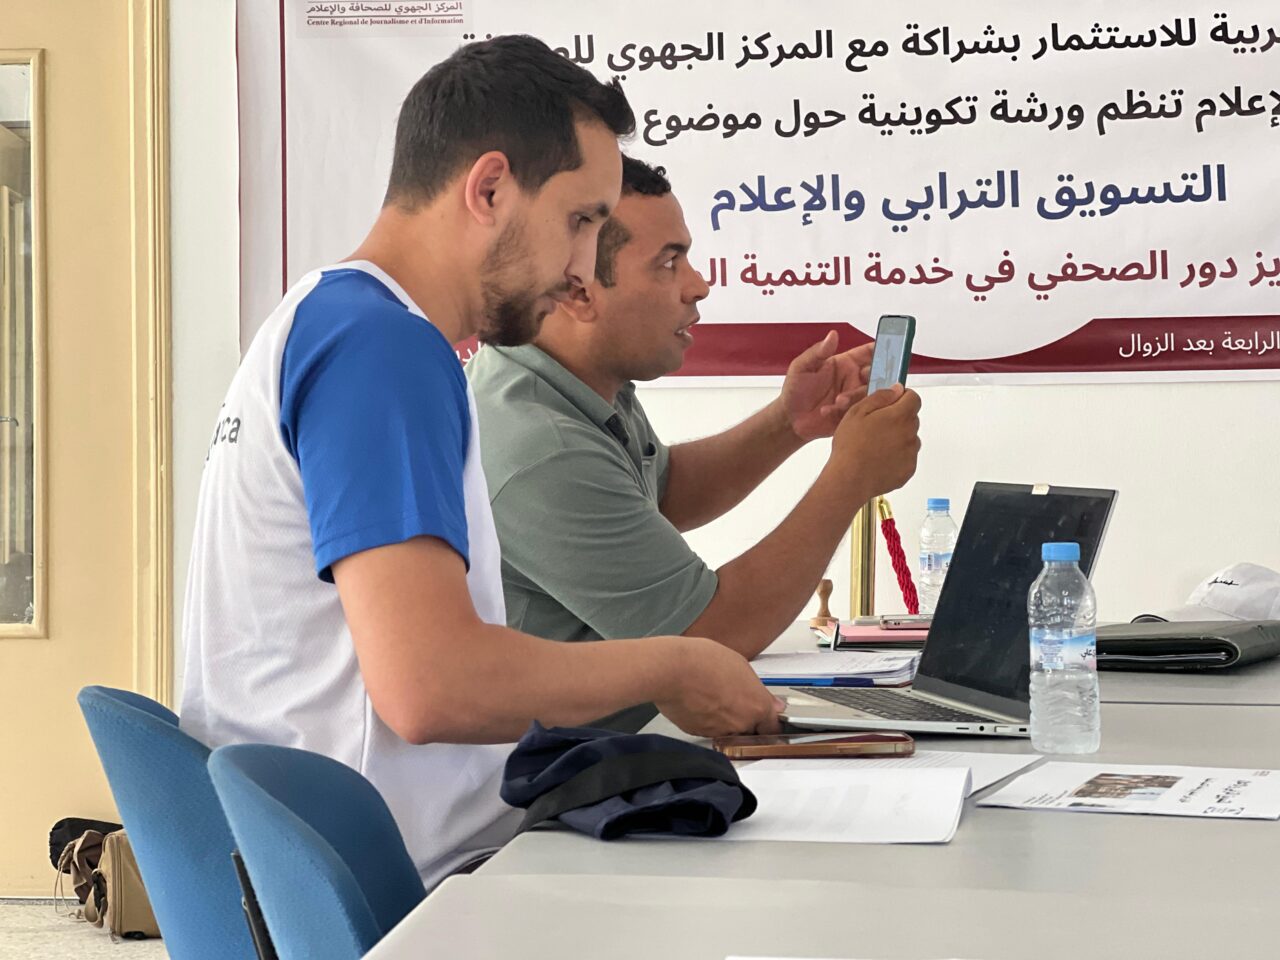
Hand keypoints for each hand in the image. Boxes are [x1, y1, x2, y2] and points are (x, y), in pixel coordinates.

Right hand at [654, 637, 784, 737]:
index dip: (771, 721)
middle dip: (748, 720)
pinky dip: (707, 720)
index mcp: (757, 706)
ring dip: (726, 720)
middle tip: (737, 701)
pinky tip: (701, 701)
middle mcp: (740, 723)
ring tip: (714, 697)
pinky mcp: (699, 733)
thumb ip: (757, 688)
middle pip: (752, 731)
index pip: (774, 726)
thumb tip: (766, 699)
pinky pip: (709, 730)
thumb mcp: (739, 664)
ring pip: (730, 731)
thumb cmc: (702, 661)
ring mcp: (719, 731)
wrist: (670, 670)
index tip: (769, 717)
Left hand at [777, 332, 874, 441]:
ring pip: (869, 394)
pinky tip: (829, 411)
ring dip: (855, 396)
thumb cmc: (794, 390)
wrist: (789, 419)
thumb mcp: (802, 367)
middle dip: (875, 376)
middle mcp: (853, 380)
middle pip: (876, 374)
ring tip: (838, 400)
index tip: (888, 349)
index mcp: (845, 364)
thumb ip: (818, 351)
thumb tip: (832, 335)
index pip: (869, 352)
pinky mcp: (852, 414)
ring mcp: (854, 397)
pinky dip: (845, 410)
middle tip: (863, 378)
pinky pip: (859, 411)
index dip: (881, 349)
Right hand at [829, 385, 921, 495]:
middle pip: (911, 419)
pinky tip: (879, 459)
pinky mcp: (908, 470)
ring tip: (876, 445)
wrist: (850, 479)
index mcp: (899, 416)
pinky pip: (907, 457)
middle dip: (898, 418)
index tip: (892, 401)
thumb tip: (896, 390)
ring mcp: (911, 453)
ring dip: (898, 438)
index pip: (914, 398)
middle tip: (876, 426)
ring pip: (910, 438)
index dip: (902, 397)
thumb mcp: (857, 412)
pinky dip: (897, 456)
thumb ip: (880, 397)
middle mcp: (910, 434)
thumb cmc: (851, 446)